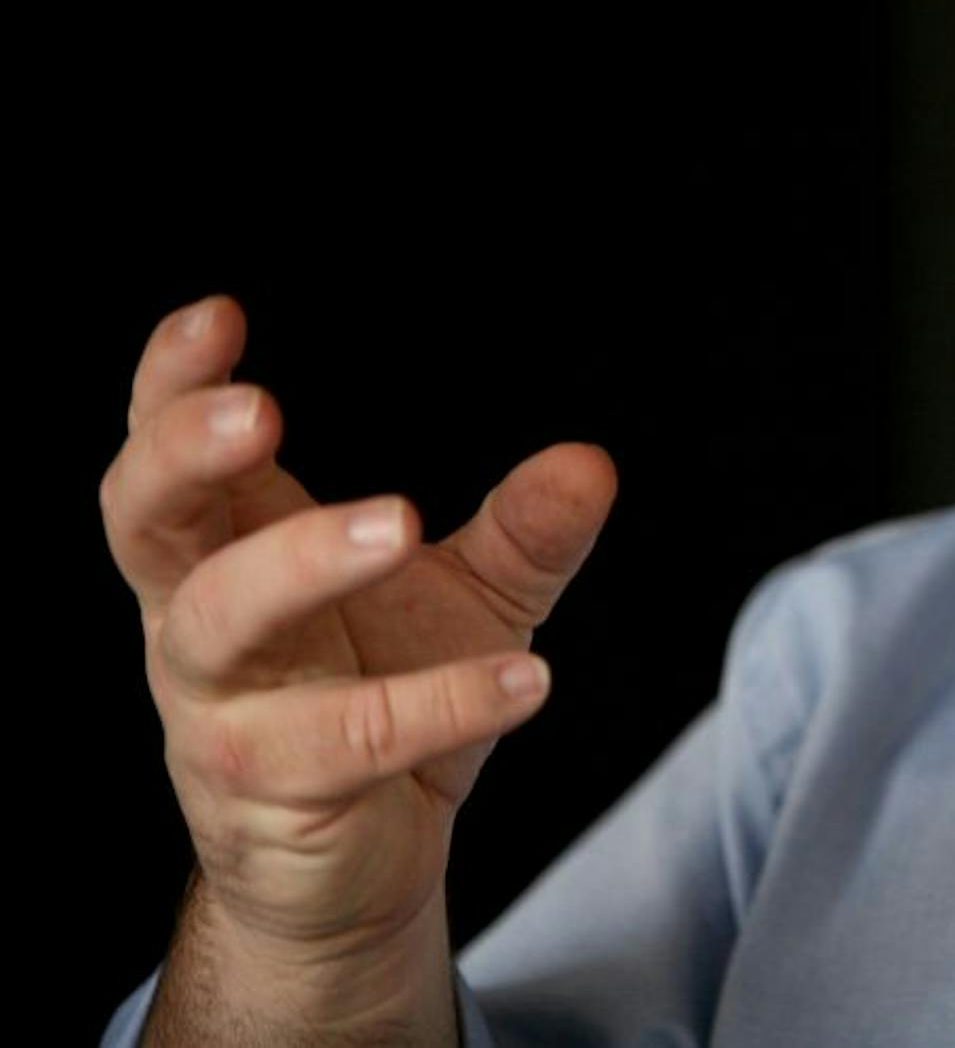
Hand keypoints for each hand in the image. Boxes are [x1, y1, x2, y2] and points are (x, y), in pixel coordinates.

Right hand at [102, 294, 615, 1015]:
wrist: (363, 858)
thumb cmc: (387, 690)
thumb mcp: (472, 597)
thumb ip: (526, 530)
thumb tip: (592, 462)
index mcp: (230, 547)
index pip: (164, 453)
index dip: (171, 383)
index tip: (219, 314)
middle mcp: (197, 621)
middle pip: (143, 522)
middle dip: (183, 457)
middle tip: (264, 410)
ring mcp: (219, 711)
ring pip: (215, 626)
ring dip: (302, 563)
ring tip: (401, 522)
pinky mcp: (268, 797)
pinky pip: (340, 743)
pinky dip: (436, 704)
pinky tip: (525, 678)